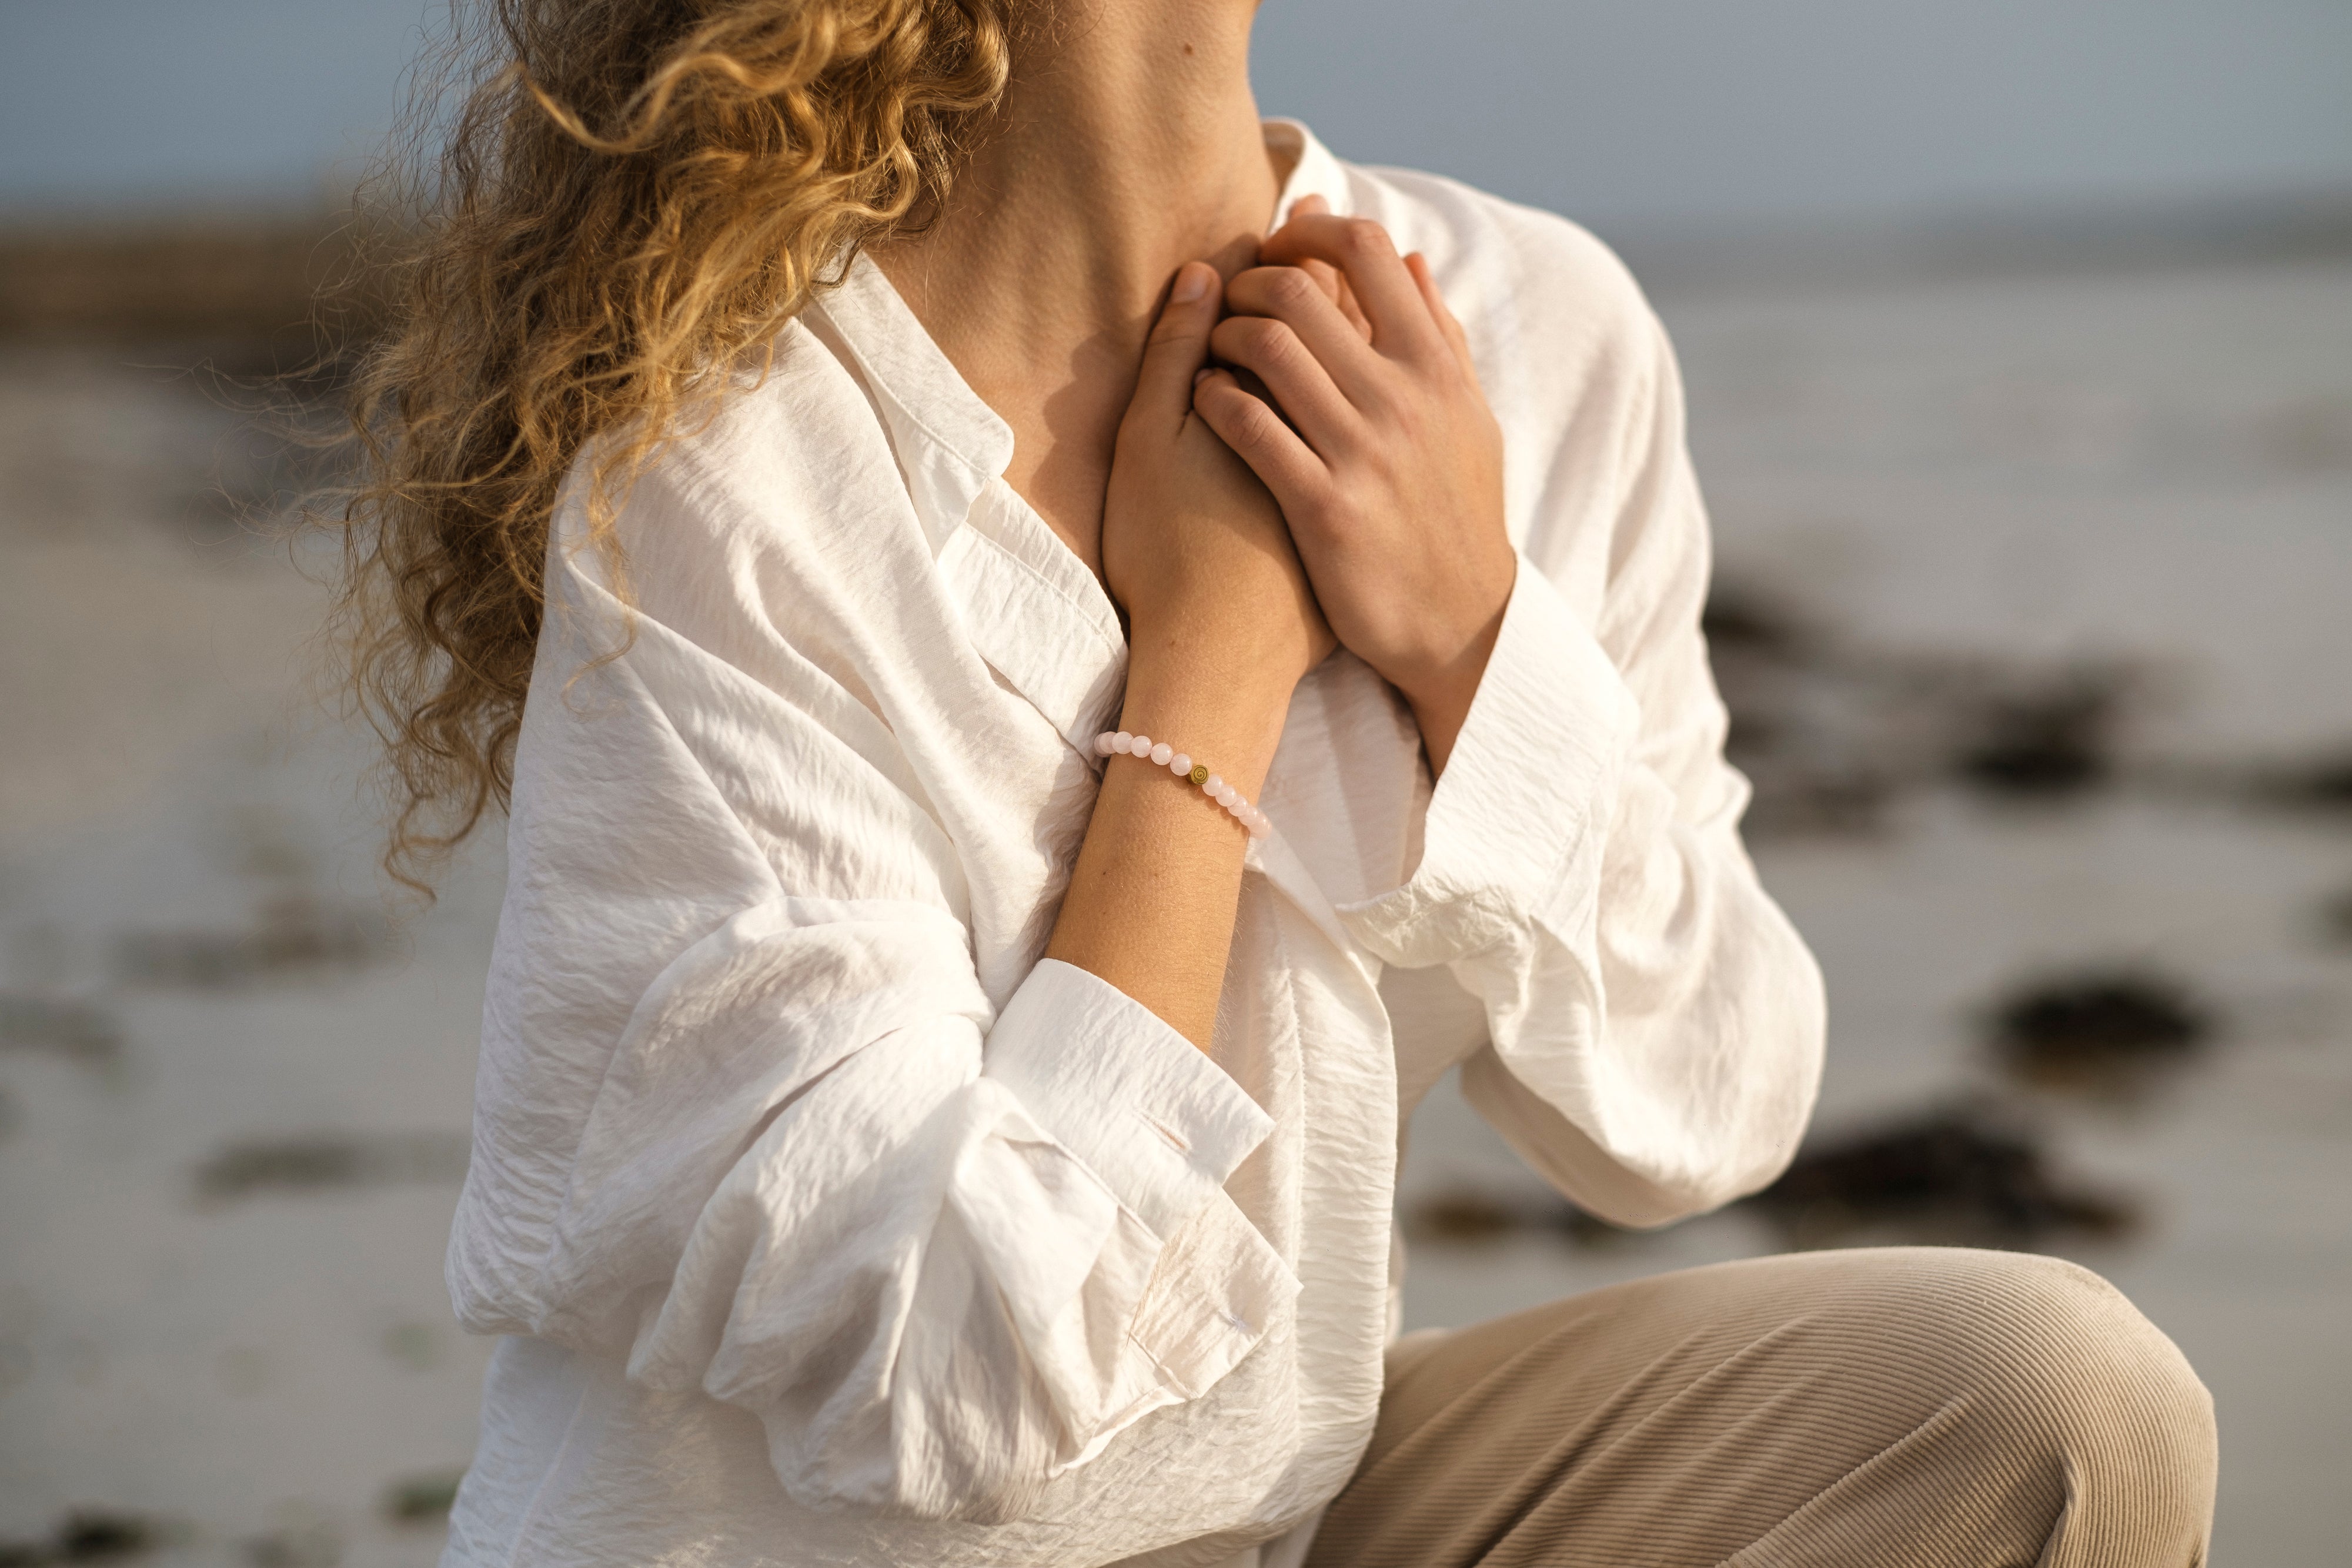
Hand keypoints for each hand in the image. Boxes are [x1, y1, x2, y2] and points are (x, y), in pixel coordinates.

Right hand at [1104, 261, 1335, 784]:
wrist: (1219, 667)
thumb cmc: (1165, 557)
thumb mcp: (1149, 447)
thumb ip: (1171, 358)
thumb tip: (1198, 276)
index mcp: (1283, 401)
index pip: (1309, 299)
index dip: (1293, 260)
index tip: (1276, 238)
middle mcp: (1349, 429)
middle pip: (1359, 327)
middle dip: (1338, 285)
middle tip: (1306, 254)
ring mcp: (1369, 473)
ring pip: (1380, 381)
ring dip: (1357, 340)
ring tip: (1328, 316)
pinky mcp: (1370, 517)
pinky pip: (1383, 440)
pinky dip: (1373, 403)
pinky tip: (1350, 392)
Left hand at [1192, 208, 1514, 771]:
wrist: (1461, 624)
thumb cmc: (1458, 515)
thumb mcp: (1469, 419)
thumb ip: (1440, 336)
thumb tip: (1410, 259)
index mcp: (1435, 366)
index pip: (1367, 249)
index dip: (1308, 229)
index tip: (1278, 243)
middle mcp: (1401, 397)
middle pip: (1300, 290)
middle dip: (1247, 283)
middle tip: (1228, 303)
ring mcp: (1362, 451)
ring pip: (1268, 348)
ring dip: (1223, 337)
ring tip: (1213, 353)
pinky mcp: (1323, 506)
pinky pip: (1249, 426)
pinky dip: (1214, 398)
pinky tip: (1204, 401)